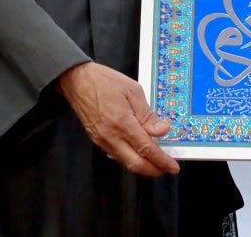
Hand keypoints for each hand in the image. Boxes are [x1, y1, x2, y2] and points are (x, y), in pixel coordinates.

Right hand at [56, 61, 178, 176]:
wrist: (77, 81)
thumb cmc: (105, 81)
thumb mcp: (133, 90)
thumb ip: (147, 114)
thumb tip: (162, 131)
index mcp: (122, 122)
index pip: (146, 149)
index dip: (161, 161)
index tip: (173, 167)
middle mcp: (111, 136)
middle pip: (136, 164)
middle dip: (154, 170)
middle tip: (167, 168)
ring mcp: (102, 141)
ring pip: (126, 162)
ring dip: (143, 166)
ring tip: (156, 161)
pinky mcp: (97, 140)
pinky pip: (117, 155)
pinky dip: (130, 158)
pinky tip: (139, 153)